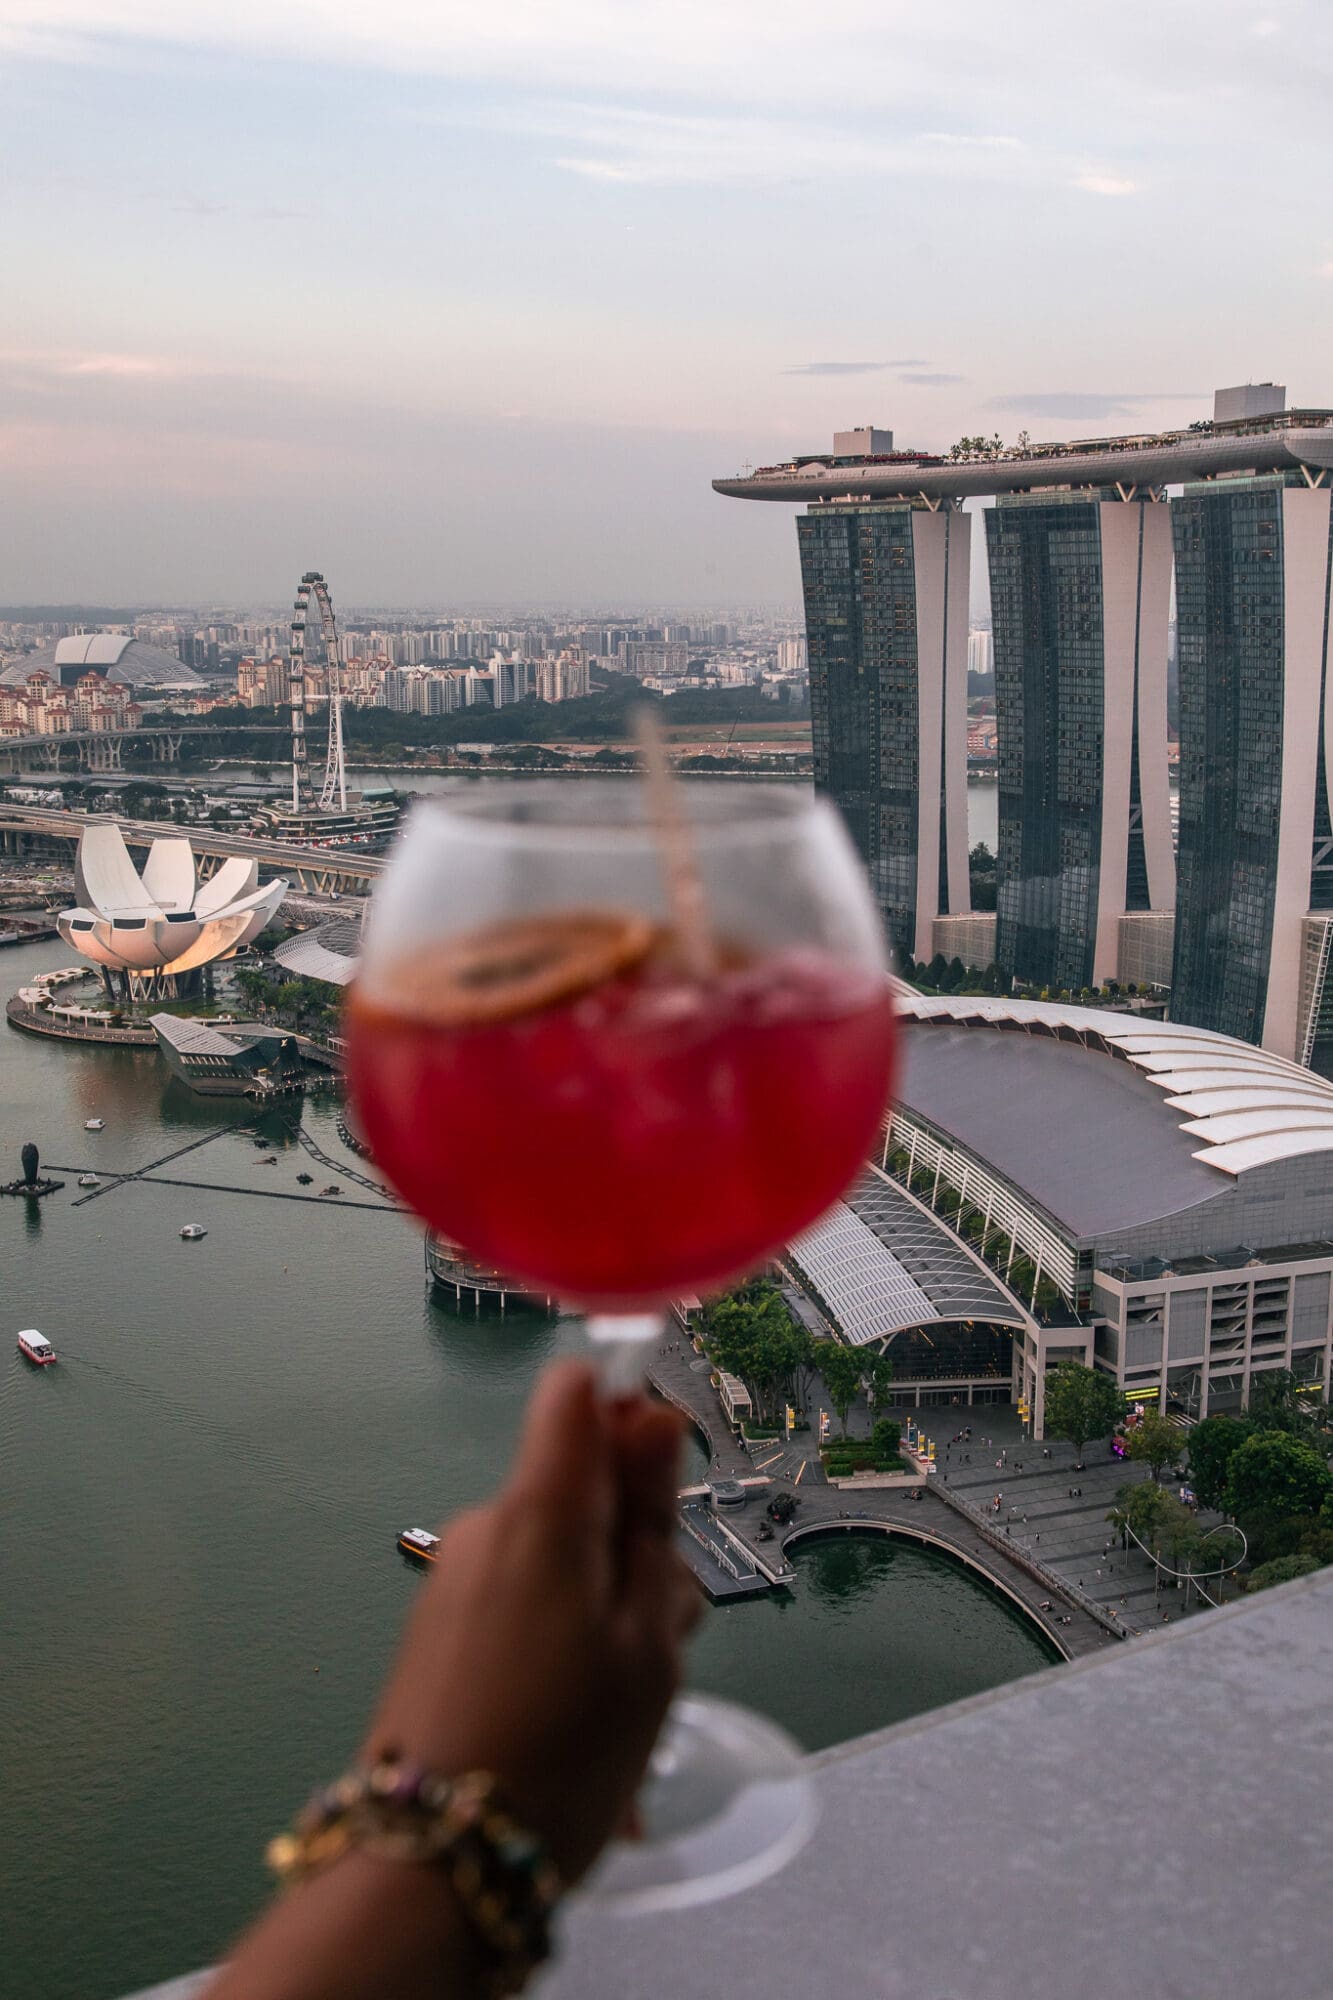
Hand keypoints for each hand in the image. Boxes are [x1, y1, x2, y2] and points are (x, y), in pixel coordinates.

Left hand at [364, 1360, 699, 1882]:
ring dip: (603, 1616)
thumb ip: (650, 1521)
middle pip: (580, 1493)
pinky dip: (560, 1654)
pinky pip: (523, 1613)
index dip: (630, 1419)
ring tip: (618, 1715)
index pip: (576, 1395)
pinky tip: (575, 1738)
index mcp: (540, 1512)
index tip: (663, 1496)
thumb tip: (650, 1414)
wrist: (433, 1869)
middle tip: (656, 1650)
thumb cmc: (565, 1751)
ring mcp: (454, 1581)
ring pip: (558, 1561)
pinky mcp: (437, 1634)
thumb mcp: (646, 1641)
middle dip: (633, 1550)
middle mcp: (485, 1526)